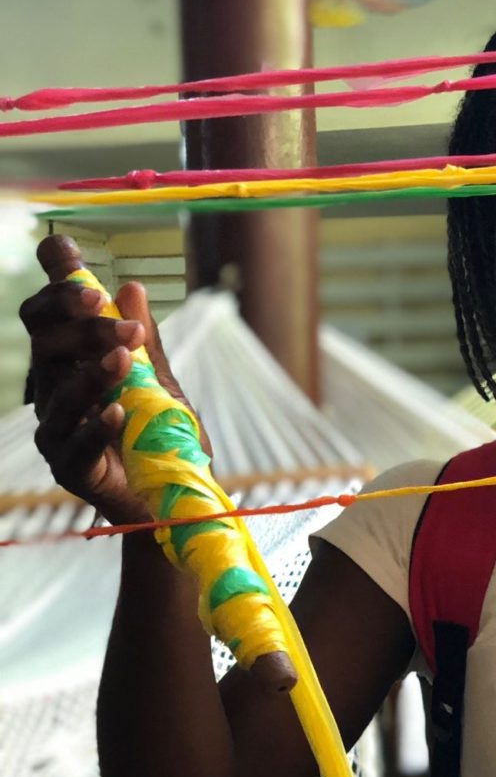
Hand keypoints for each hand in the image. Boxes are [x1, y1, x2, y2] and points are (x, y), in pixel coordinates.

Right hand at [21, 234, 196, 523]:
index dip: (56, 288)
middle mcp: (53, 390)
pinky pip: (73, 444)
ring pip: (58, 392)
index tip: (87, 276)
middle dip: (82, 327)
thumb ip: (144, 343)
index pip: (47, 315)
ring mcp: (57, 429)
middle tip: (126, 328)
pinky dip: (95, 427)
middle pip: (45, 344)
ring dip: (91, 372)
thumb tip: (132, 286)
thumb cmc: (158, 438)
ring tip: (123, 360)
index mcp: (69, 361)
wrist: (169, 499)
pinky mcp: (69, 468)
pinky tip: (117, 413)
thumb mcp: (160, 383)